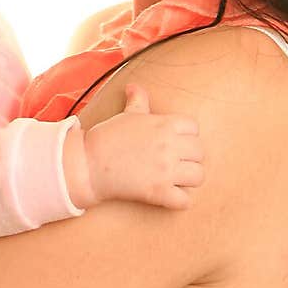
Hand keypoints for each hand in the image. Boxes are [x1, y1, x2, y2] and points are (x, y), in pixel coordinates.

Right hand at [84, 82, 203, 209]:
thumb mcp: (126, 116)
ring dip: (189, 180)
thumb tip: (133, 87)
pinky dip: (180, 200)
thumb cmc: (107, 138)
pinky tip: (169, 196)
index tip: (174, 143)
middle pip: (200, 153)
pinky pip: (185, 200)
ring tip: (176, 180)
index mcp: (165, 125)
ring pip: (198, 176)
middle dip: (189, 158)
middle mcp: (169, 146)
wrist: (88, 164)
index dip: (185, 136)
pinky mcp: (158, 192)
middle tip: (175, 163)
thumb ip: (137, 100)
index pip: (194, 128)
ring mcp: (166, 170)